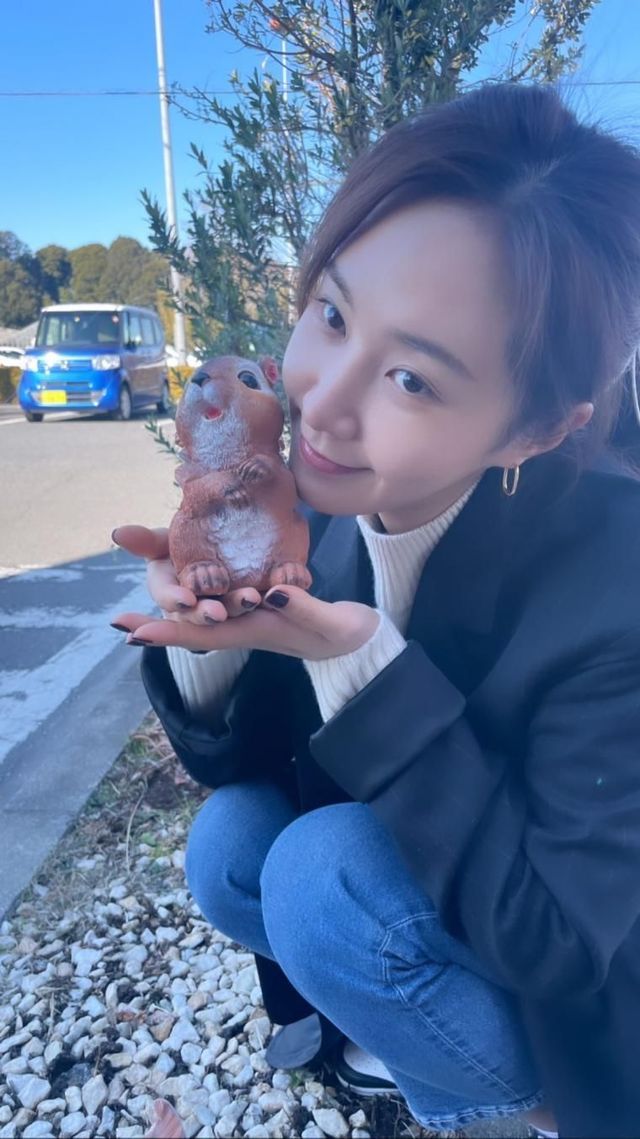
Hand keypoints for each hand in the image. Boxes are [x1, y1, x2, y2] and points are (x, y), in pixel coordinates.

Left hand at [110, 525, 379, 660]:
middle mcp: (247, 627)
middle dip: (158, 625)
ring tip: (138, 609)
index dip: (169, 633)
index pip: (205, 634)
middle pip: (194, 628)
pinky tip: (186, 586)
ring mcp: (254, 618)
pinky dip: (198, 596)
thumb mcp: (330, 622)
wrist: (362, 644)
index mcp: (258, 631)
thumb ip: (303, 607)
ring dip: (172, 611)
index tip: (134, 634)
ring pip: (204, 616)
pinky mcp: (263, 606)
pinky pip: (222, 603)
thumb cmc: (348, 636)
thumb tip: (268, 592)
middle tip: (118, 622)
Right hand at [111, 525, 262, 622]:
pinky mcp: (250, 601)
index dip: (174, 599)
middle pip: (196, 613)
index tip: (184, 599)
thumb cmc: (186, 541)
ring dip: (237, 606)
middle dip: (205, 613)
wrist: (224, 535)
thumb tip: (117, 534)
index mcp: (169, 590)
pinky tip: (279, 593)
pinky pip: (260, 600)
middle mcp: (193, 605)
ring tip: (251, 598)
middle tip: (217, 613)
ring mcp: (221, 606)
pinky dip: (271, 596)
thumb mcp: (166, 541)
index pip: (167, 597)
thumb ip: (146, 541)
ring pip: (229, 610)